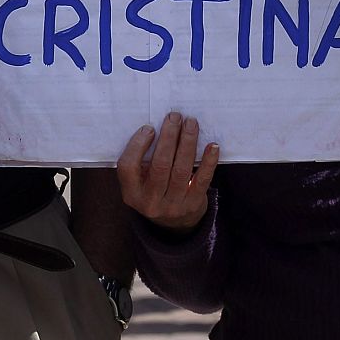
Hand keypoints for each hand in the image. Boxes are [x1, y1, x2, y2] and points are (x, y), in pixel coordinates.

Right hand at [116, 112, 219, 232]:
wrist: (174, 223)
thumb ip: (140, 160)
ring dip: (187, 143)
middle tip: (174, 117)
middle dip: (168, 137)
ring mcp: (173, 206)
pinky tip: (212, 146)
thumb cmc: (153, 190)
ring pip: (181, 169)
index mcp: (131, 194)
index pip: (128, 167)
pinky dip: (208, 162)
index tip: (149, 128)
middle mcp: (150, 202)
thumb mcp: (138, 181)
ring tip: (191, 123)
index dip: (137, 145)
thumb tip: (155, 128)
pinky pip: (202, 180)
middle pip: (160, 165)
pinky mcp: (194, 205)